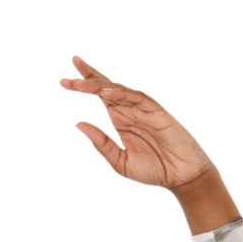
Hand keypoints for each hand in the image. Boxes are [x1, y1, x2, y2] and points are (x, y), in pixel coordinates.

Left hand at [59, 55, 217, 191]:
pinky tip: (107, 93)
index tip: (62, 82)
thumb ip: (101, 144)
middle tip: (72, 64)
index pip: (99, 95)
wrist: (180, 177)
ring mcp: (143, 107)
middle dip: (88, 75)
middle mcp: (129, 108)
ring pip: (119, 88)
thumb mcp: (119, 162)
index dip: (82, 85)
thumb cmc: (153, 169)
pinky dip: (123, 94)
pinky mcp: (157, 110)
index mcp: (119, 118)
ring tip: (81, 83)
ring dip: (100, 84)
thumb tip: (78, 124)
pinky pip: (138, 98)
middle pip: (106, 85)